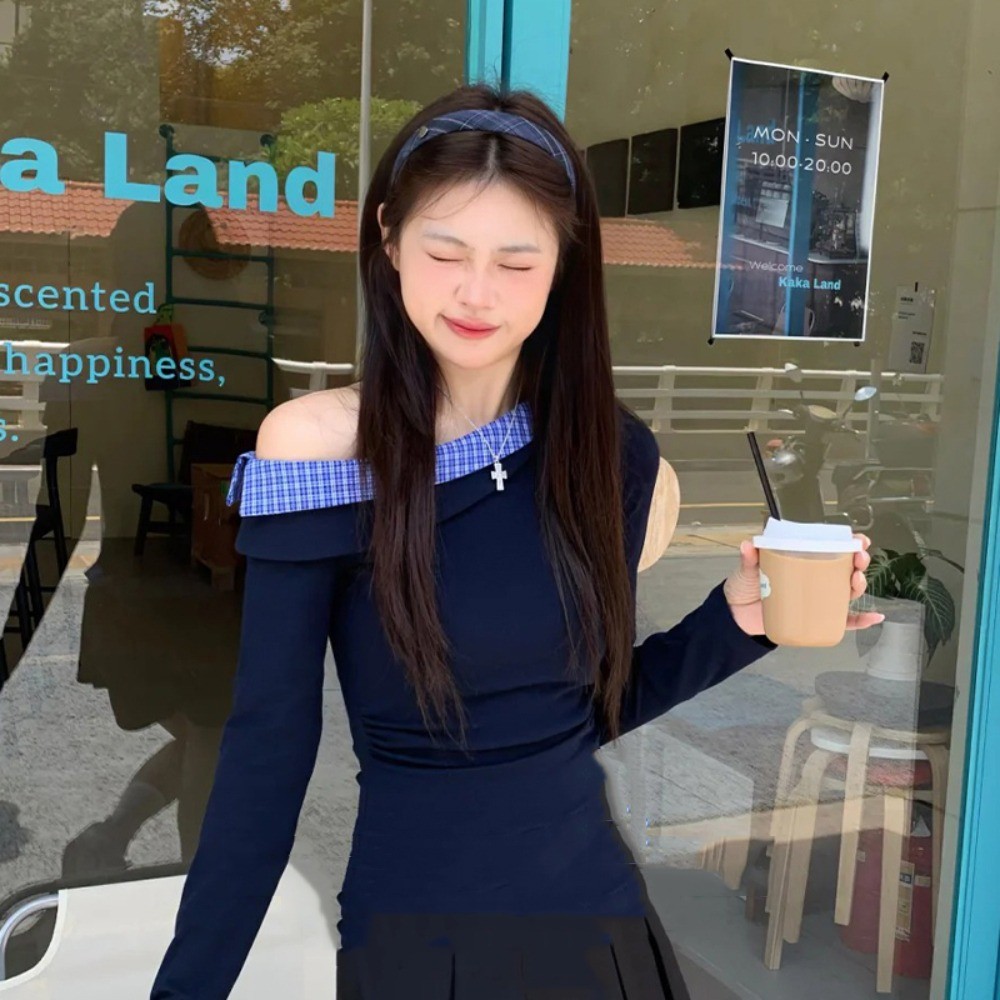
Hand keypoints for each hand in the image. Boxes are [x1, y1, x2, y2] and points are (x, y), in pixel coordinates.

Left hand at [723, 533, 885, 636]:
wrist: (737, 614)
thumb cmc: (747, 585)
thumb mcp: (748, 569)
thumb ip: (749, 558)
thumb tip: (748, 545)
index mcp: (804, 560)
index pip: (831, 548)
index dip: (849, 543)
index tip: (859, 541)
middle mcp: (815, 578)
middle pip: (845, 568)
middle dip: (858, 562)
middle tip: (858, 560)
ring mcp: (818, 598)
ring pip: (847, 591)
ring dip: (859, 585)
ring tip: (857, 581)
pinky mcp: (816, 618)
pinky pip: (844, 621)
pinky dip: (861, 620)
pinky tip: (875, 617)